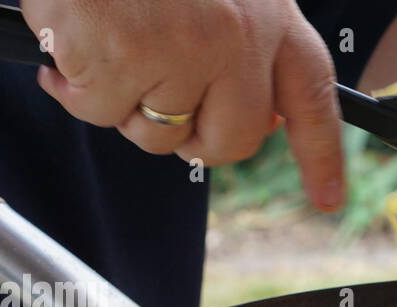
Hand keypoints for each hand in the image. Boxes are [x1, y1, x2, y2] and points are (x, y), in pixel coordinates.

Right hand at [22, 0, 343, 209]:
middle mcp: (239, 37)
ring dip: (121, 103)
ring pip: (157, 135)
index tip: (328, 197)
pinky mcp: (125, 59)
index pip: (312, 97)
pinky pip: (98, 110)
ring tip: (105, 41)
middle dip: (189, 139)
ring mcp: (184, 51)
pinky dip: (72, 83)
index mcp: (268, 14)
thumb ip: (241, 47)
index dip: (321, 153)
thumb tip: (261, 119)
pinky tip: (68, 36)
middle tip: (148, 98)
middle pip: (230, 142)